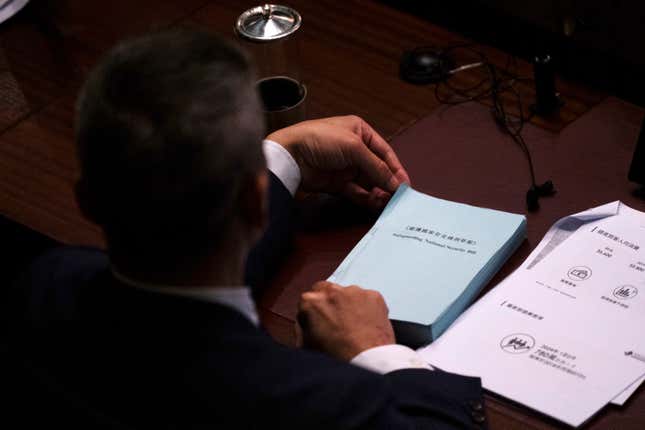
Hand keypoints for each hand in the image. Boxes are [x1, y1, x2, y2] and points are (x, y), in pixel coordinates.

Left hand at [266, 116, 409, 208]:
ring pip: (368, 182)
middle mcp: (353, 148)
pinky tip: (375, 203)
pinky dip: (366, 198)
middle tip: (398, 198)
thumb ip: (377, 167)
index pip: (384, 151)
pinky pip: (356, 192)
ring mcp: (344, 167)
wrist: (290, 156)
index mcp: (359, 131)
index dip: (396, 168)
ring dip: (378, 192)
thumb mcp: (354, 148)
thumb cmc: (319, 140)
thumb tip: (395, 183)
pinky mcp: (336, 183)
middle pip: (377, 169)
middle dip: (388, 183)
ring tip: (387, 202)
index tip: (405, 185)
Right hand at [297, 281, 394, 360]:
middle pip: (327, 290)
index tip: (319, 320)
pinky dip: (367, 308)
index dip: (313, 312)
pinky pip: (367, 299)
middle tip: (337, 322)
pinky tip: (367, 324)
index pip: (307, 299)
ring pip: (348, 293)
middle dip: (330, 303)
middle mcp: (332, 291)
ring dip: (349, 304)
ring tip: (354, 326)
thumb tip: (306, 320)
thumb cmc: (339, 356)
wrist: (368, 362)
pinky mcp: (374, 296)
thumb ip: (303, 326)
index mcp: (310, 301)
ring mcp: (355, 291)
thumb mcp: (307, 345)